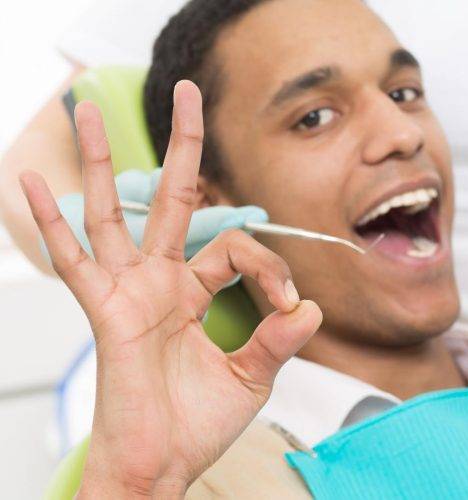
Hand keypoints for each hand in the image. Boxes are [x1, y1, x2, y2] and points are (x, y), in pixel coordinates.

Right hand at [20, 81, 321, 497]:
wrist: (163, 466)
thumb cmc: (198, 424)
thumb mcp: (252, 375)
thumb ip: (279, 339)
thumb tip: (312, 308)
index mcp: (194, 291)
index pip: (236, 245)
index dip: (271, 268)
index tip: (291, 308)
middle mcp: (160, 282)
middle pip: (171, 198)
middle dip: (181, 146)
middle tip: (187, 92)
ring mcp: (128, 293)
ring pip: (112, 213)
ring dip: (98, 162)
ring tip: (82, 108)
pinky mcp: (105, 313)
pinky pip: (74, 261)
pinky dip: (51, 223)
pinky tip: (29, 181)